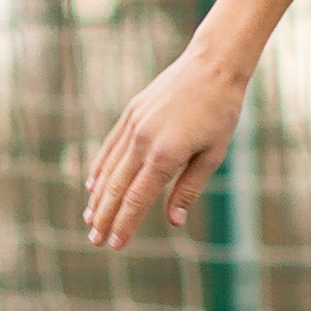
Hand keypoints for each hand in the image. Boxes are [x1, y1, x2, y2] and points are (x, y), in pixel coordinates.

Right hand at [82, 48, 249, 249]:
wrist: (212, 65)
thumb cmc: (220, 112)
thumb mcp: (212, 155)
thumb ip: (189, 189)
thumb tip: (174, 222)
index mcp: (165, 155)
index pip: (137, 199)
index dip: (124, 224)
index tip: (114, 245)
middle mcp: (143, 140)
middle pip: (116, 187)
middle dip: (105, 217)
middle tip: (95, 241)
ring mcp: (133, 125)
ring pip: (108, 168)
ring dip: (97, 197)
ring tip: (90, 220)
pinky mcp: (130, 113)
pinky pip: (110, 147)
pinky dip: (99, 168)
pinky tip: (92, 185)